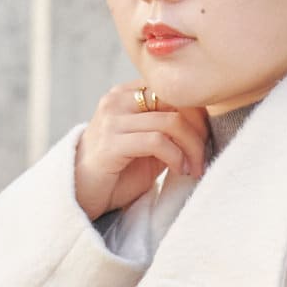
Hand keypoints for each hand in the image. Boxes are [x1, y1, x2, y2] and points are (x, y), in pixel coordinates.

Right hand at [74, 83, 209, 219]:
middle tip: (203, 160)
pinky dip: (175, 156)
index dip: (198, 116)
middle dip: (199, 132)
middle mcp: (119, 99)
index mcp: (128, 94)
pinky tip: (179, 171)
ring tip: (193, 169)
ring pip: (171, 121)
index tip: (206, 144)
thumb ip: (168, 132)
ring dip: (191, 149)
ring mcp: (113, 118)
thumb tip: (204, 128)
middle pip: (176, 101)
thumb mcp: (148, 148)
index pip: (174, 91)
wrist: (80, 195)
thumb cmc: (116, 175)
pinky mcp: (111, 141)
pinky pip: (156, 141)